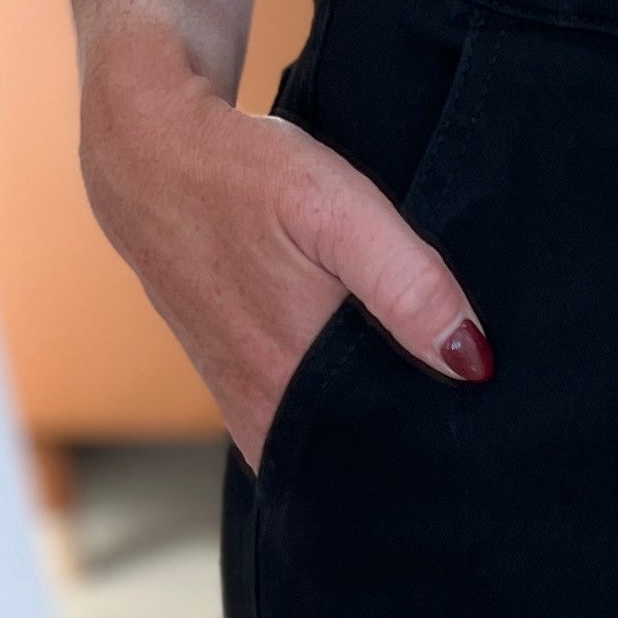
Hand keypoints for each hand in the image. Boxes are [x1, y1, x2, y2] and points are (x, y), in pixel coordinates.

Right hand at [79, 31, 491, 472]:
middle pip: (350, 464)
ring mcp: (241, 399)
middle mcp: (262, 409)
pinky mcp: (233, 379)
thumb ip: (407, 284)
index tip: (474, 451)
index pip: (373, 466)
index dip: (426, 465)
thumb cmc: (240, 173)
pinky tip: (368, 387)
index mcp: (290, 383)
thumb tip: (471, 362)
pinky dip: (332, 414)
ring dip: (367, 436)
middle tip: (463, 434)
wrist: (143, 151)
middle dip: (405, 458)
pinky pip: (294, 422)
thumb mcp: (335, 210)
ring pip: (321, 446)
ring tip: (425, 413)